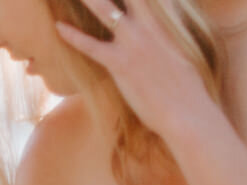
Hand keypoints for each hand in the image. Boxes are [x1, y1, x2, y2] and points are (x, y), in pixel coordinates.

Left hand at [55, 0, 220, 146]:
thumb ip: (169, 38)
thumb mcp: (184, 53)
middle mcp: (149, 25)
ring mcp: (134, 42)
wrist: (187, 111)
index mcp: (166, 21)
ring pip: (106, 9)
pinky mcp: (121, 63)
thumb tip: (167, 39)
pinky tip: (58, 27)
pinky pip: (91, 46)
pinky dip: (73, 35)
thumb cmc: (188, 89)